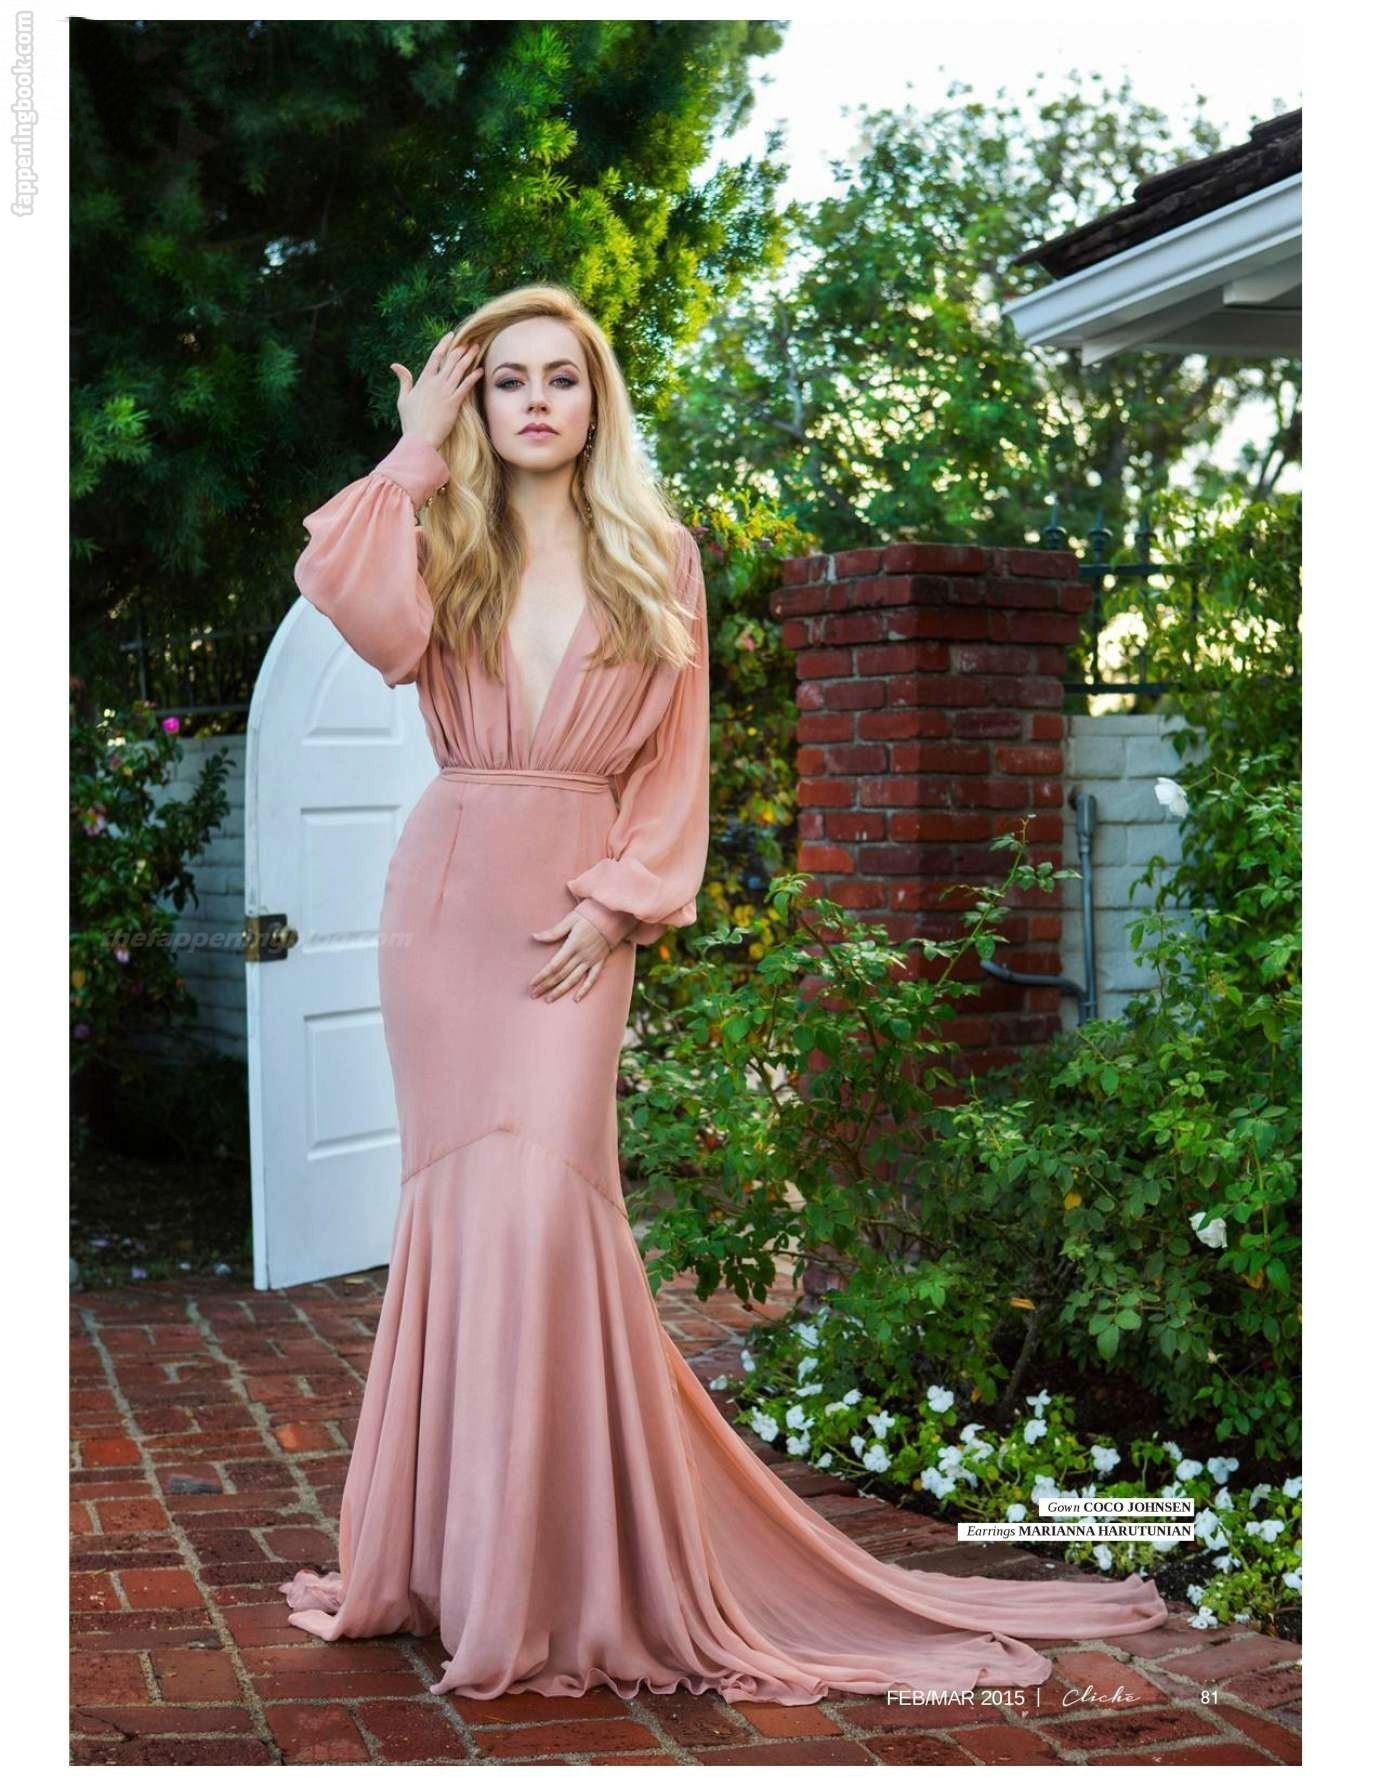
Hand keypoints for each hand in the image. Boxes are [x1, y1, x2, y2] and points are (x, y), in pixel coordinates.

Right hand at [390, 330, 483, 451]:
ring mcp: (445, 392)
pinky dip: (473, 377)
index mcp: (423, 380)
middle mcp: (435, 383)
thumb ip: (404, 380)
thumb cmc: (410, 421)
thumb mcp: (403, 398)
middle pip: (450, 360)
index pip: (435, 356)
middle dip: (461, 349)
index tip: (451, 336)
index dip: (444, 344)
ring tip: (476, 348)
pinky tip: (480, 370)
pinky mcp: (454, 403)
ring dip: (469, 358)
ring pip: (459, 370)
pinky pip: (466, 386)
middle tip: (469, 341)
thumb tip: (395, 365)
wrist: (420, 438)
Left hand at [529, 913, 611, 1003]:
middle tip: (533, 994)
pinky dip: (585, 989)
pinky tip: (576, 999)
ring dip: (560, 990)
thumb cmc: (590, 914)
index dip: (541, 976)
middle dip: (546, 985)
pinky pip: (592, 978)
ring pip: (574, 979)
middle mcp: (581, 955)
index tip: (531, 984)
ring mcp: (592, 960)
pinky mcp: (600, 961)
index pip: (553, 965)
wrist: (614, 915)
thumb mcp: (570, 919)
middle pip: (561, 975)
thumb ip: (553, 932)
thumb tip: (534, 936)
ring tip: (548, 999)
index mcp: (572, 945)